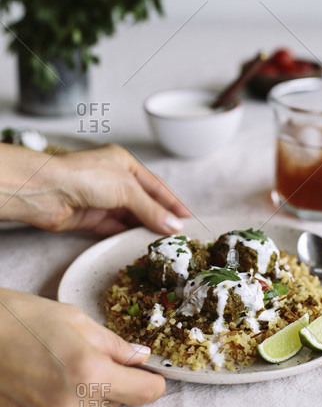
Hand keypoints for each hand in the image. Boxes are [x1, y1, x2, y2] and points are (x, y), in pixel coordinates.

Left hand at [0, 143, 190, 234]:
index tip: (188, 217)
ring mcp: (102, 199)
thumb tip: (174, 225)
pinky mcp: (90, 218)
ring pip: (130, 216)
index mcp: (124, 163)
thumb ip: (151, 209)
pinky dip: (128, 235)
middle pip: (144, 201)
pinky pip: (115, 228)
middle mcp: (114, 179)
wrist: (47, 191)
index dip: (173, 202)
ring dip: (146, 228)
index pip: (156, 185)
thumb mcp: (127, 189)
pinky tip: (141, 244)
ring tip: (165, 243)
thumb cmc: (86, 176)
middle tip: (180, 234)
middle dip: (161, 217)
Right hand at [0, 288, 164, 406]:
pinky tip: (35, 381)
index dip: (151, 382)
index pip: (143, 392)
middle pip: (114, 403)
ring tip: (53, 365)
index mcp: (89, 373)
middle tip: (87, 356)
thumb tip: (140, 357)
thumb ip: (114, 344)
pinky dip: (53, 405)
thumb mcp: (75, 319)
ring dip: (80, 395)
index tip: (150, 375)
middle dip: (110, 383)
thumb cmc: (20, 318)